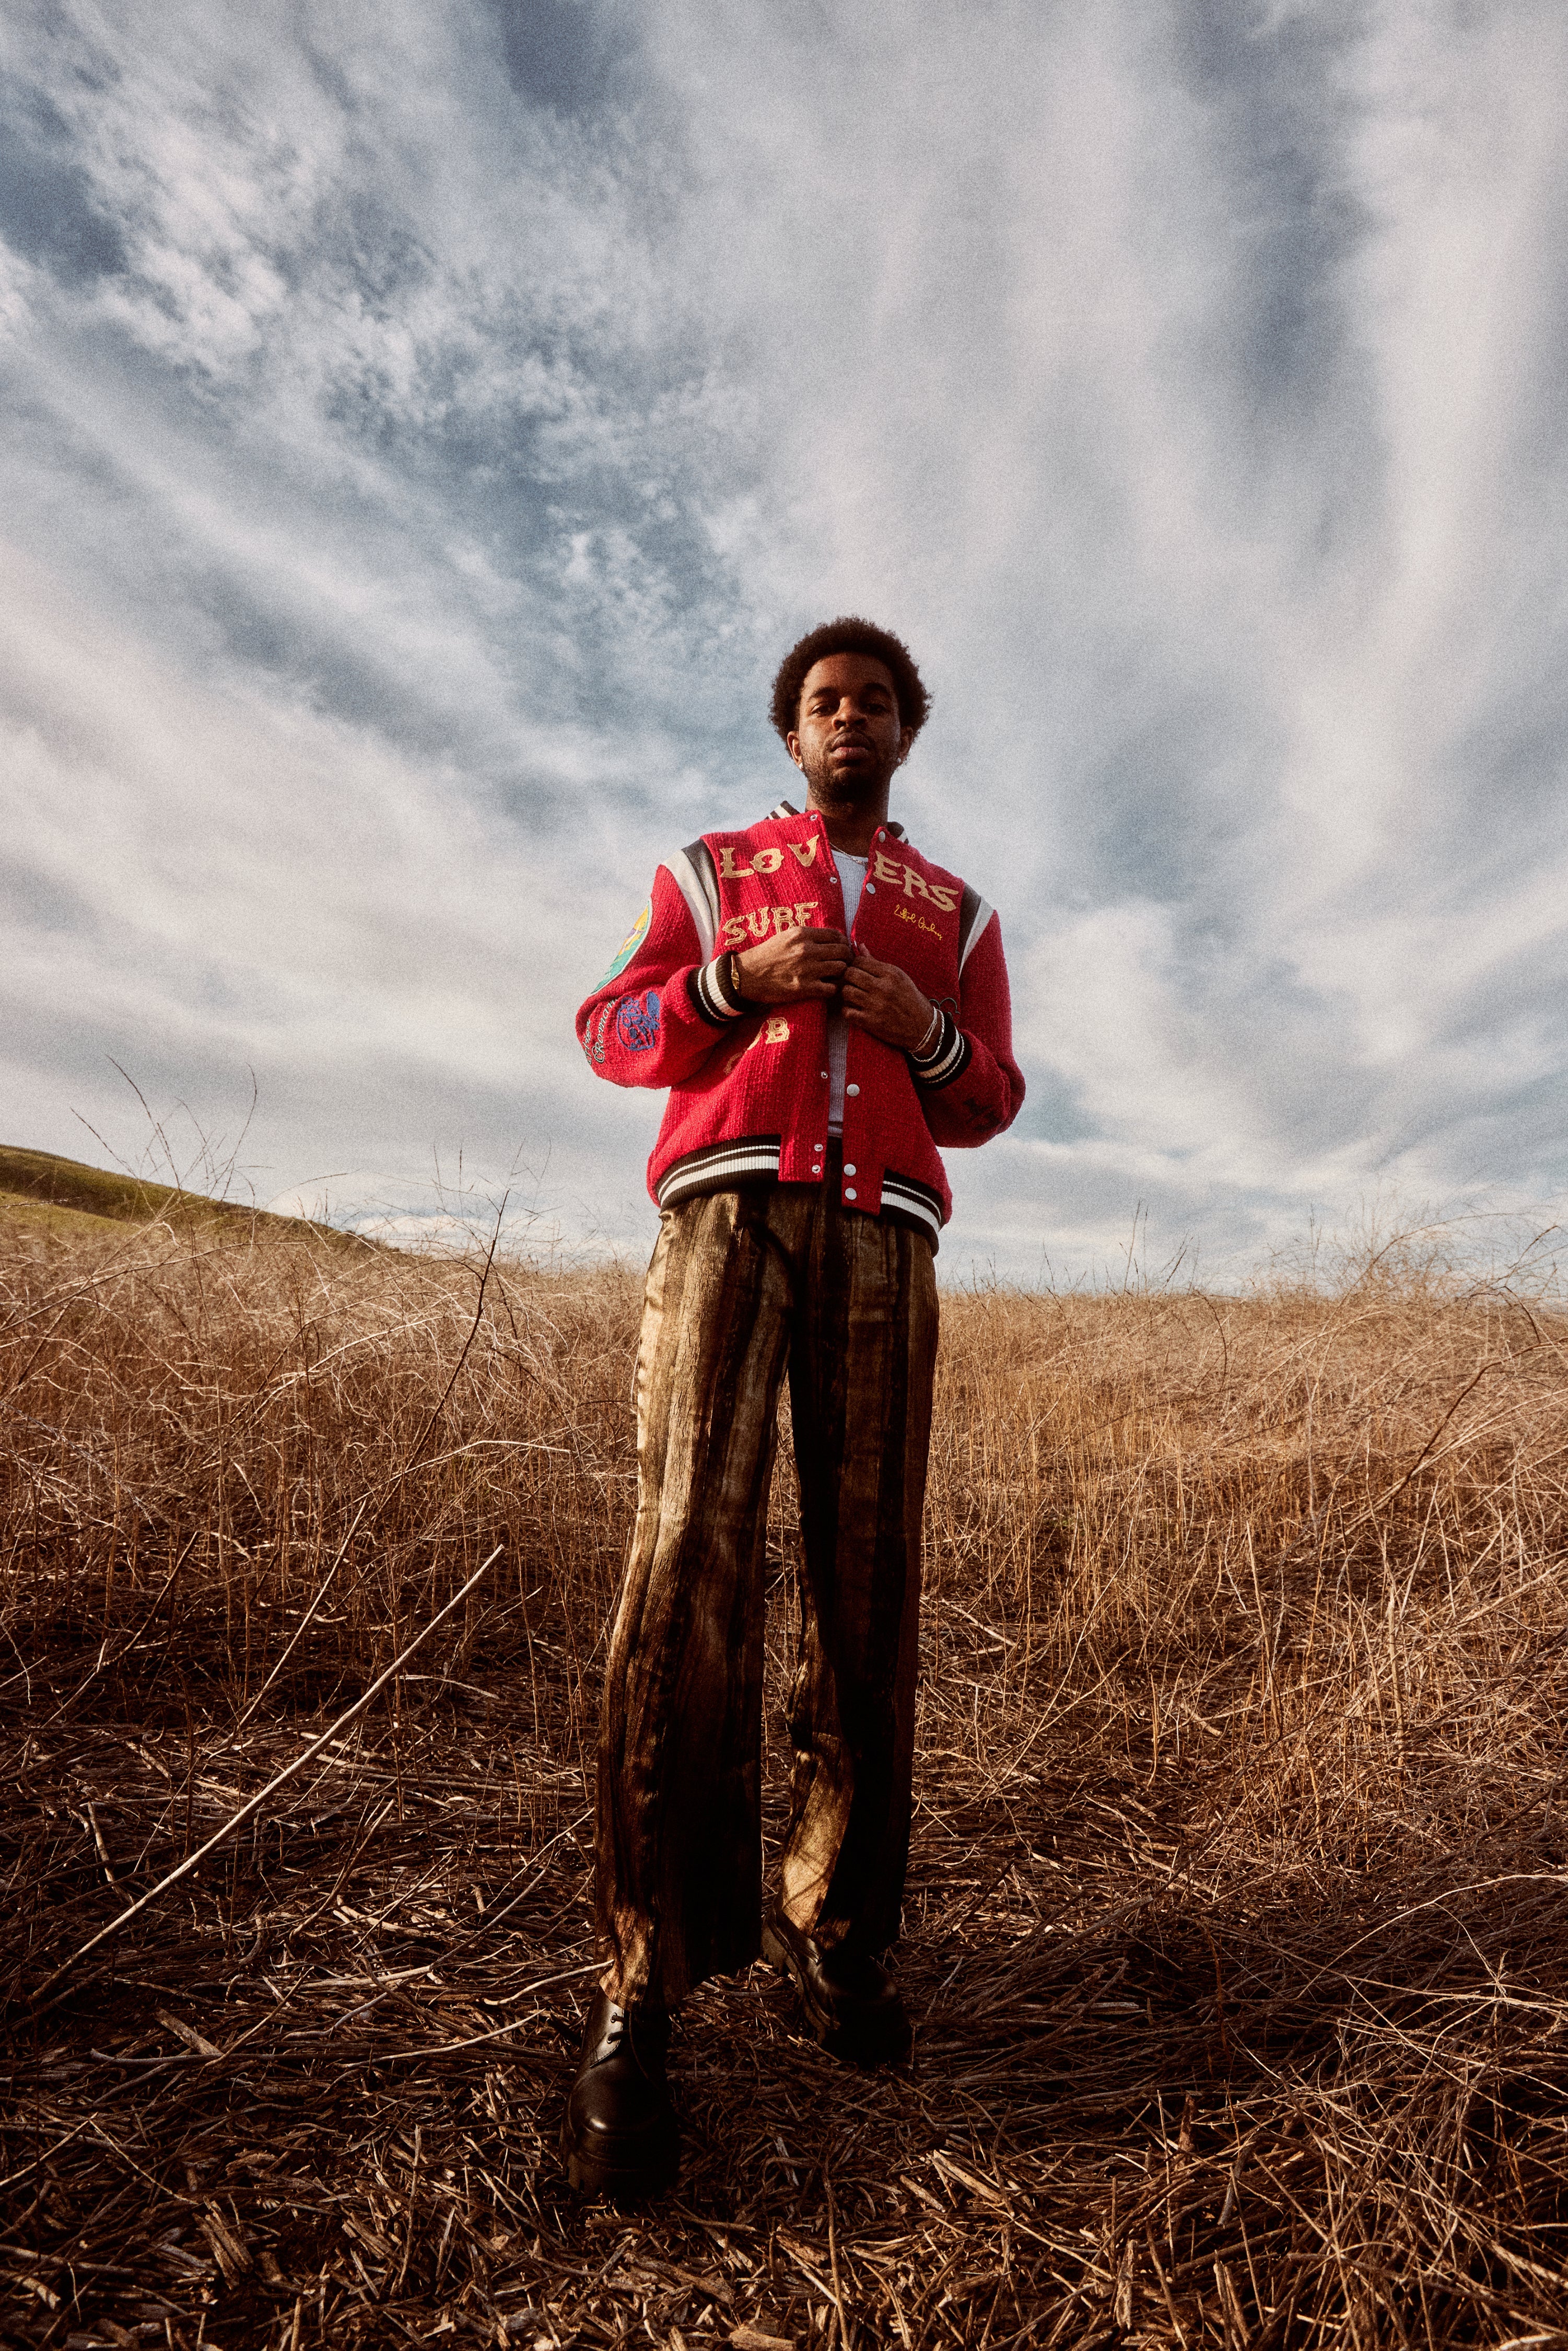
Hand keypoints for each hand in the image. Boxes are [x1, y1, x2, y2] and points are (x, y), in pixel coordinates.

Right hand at [735, 925, 853, 1003]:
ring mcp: (807, 969)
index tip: (841, 949)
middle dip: (846, 958)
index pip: (836, 935)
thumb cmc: (766, 956)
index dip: (843, 943)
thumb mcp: (785, 936)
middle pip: (842, 951)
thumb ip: (807, 936)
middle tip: (842, 964)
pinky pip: (832, 988)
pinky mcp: (804, 988)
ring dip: (841, 974)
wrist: (746, 976)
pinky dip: (833, 989)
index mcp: (802, 934)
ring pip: (841, 969)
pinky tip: (826, 988)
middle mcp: (807, 950)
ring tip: (834, 977)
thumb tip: (828, 937)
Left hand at [839, 948, 937, 1050]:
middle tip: (853, 984)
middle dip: (848, 978)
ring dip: (847, 994)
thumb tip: (860, 946)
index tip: (857, 972)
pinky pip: (847, 1012)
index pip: (859, 961)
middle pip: (849, 974)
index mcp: (891, 973)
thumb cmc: (910, 999)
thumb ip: (876, 962)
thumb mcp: (899, 977)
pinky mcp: (871, 1022)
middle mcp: (883, 987)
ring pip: (846, 991)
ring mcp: (876, 1005)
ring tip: (854, 997)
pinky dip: (848, 1011)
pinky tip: (855, 1011)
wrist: (923, 1028)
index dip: (854, 965)